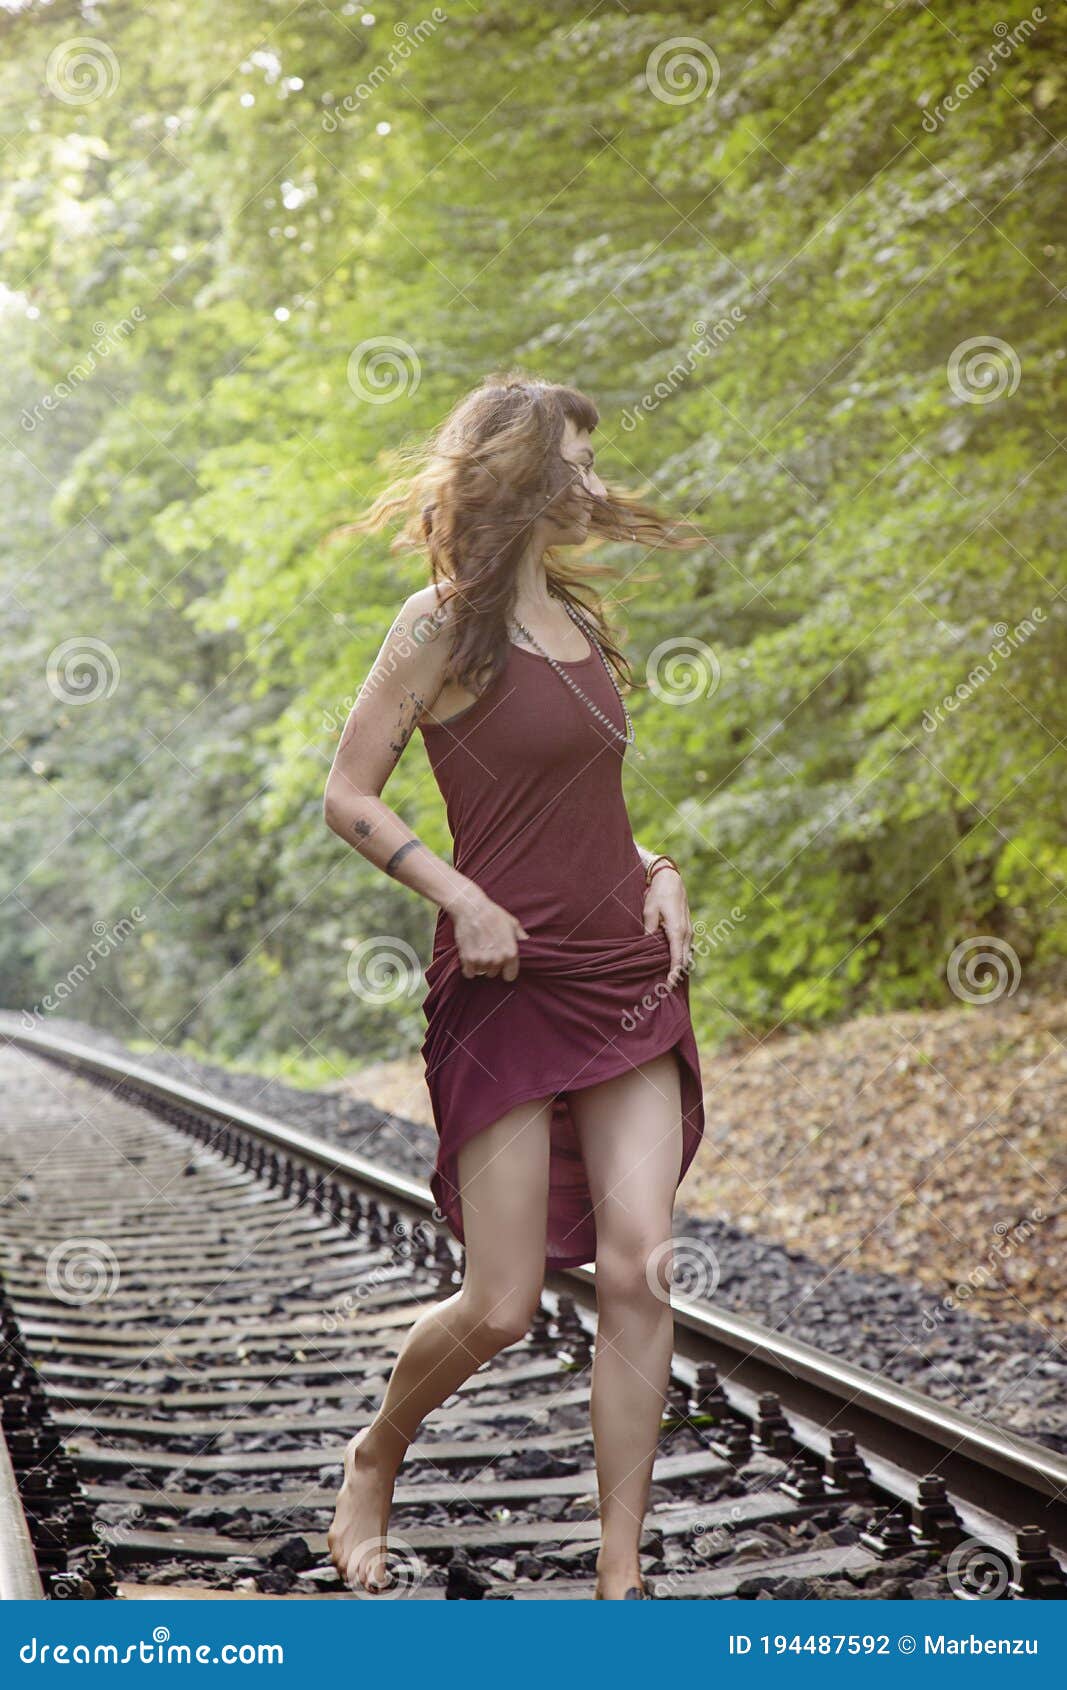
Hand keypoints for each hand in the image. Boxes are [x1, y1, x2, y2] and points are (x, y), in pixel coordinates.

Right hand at [447, 883, 528, 980]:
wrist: (472, 908)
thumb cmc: (493, 914)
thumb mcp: (511, 922)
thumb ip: (519, 934)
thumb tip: (525, 939)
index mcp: (510, 952)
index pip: (510, 976)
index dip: (506, 971)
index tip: (502, 967)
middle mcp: (498, 959)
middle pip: (494, 973)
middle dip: (491, 965)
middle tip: (487, 952)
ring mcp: (482, 959)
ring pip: (481, 972)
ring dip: (479, 965)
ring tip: (478, 951)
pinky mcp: (468, 958)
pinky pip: (469, 973)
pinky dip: (468, 968)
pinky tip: (469, 958)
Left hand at [642, 865, 692, 988]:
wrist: (671, 880)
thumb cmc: (658, 895)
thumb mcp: (649, 912)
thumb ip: (648, 931)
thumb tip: (645, 948)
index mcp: (678, 931)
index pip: (677, 959)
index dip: (673, 974)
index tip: (668, 986)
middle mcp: (687, 933)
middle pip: (684, 960)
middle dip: (677, 974)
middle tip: (666, 988)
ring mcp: (689, 930)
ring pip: (687, 954)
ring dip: (680, 966)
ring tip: (670, 979)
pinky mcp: (688, 928)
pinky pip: (687, 947)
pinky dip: (681, 957)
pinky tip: (674, 962)